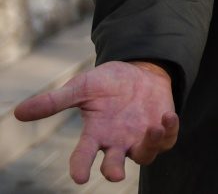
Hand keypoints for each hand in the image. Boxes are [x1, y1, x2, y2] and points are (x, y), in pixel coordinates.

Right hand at [12, 60, 178, 183]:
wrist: (139, 71)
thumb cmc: (107, 83)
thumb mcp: (80, 87)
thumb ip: (54, 101)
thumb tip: (18, 112)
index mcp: (95, 134)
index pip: (83, 156)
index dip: (80, 167)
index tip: (80, 177)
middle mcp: (117, 141)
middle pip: (114, 165)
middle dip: (114, 170)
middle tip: (114, 174)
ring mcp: (139, 136)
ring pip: (145, 155)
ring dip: (149, 146)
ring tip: (152, 129)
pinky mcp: (160, 128)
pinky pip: (167, 139)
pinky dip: (169, 132)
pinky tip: (167, 117)